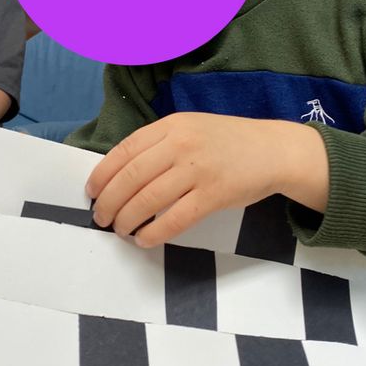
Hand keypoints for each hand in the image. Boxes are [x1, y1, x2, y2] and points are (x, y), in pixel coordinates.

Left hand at [86, 112, 328, 247]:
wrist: (273, 150)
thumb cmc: (227, 142)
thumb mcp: (190, 128)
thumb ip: (159, 144)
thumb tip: (119, 175)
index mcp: (171, 126)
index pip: (124, 151)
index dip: (102, 175)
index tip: (92, 193)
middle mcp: (181, 144)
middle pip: (131, 178)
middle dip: (108, 202)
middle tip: (101, 218)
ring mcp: (198, 170)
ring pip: (148, 200)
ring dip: (127, 219)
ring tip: (120, 230)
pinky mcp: (214, 195)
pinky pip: (175, 219)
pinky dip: (154, 233)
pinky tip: (145, 239)